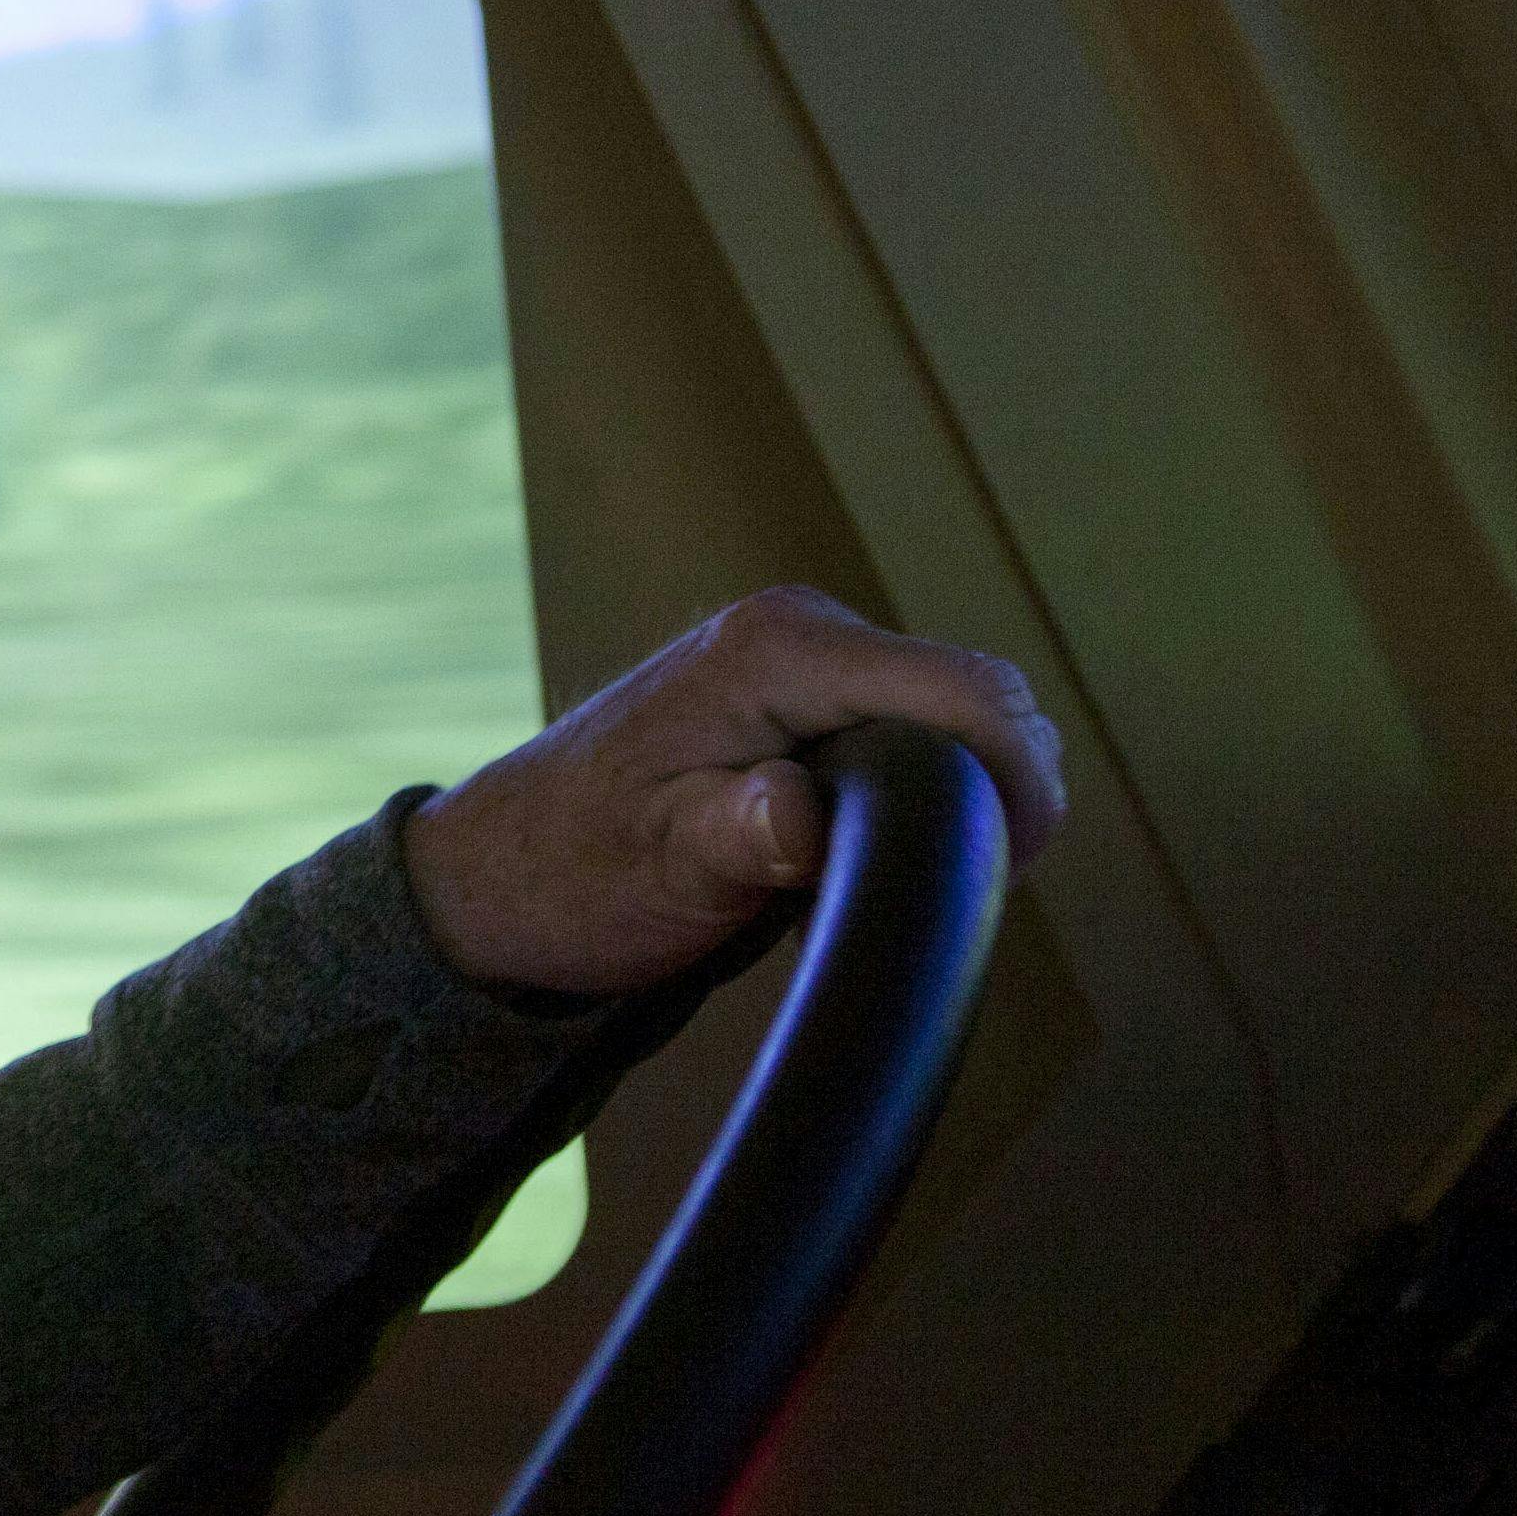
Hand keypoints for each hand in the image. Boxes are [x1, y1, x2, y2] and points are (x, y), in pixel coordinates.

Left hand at [403, 586, 1062, 999]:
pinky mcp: (803, 690)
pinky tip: (865, 848)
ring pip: (951, 713)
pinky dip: (920, 787)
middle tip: (951, 888)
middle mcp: (800, 628)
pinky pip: (910, 727)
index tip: (1010, 866)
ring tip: (898, 873)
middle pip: (976, 694)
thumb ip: (742, 837)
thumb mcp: (662, 868)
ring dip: (956, 791)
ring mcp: (804, 653)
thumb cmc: (572, 871)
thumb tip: (803, 817)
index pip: (966, 688)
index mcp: (779, 652)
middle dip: (993, 788)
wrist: (497, 871)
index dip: (1019, 776)